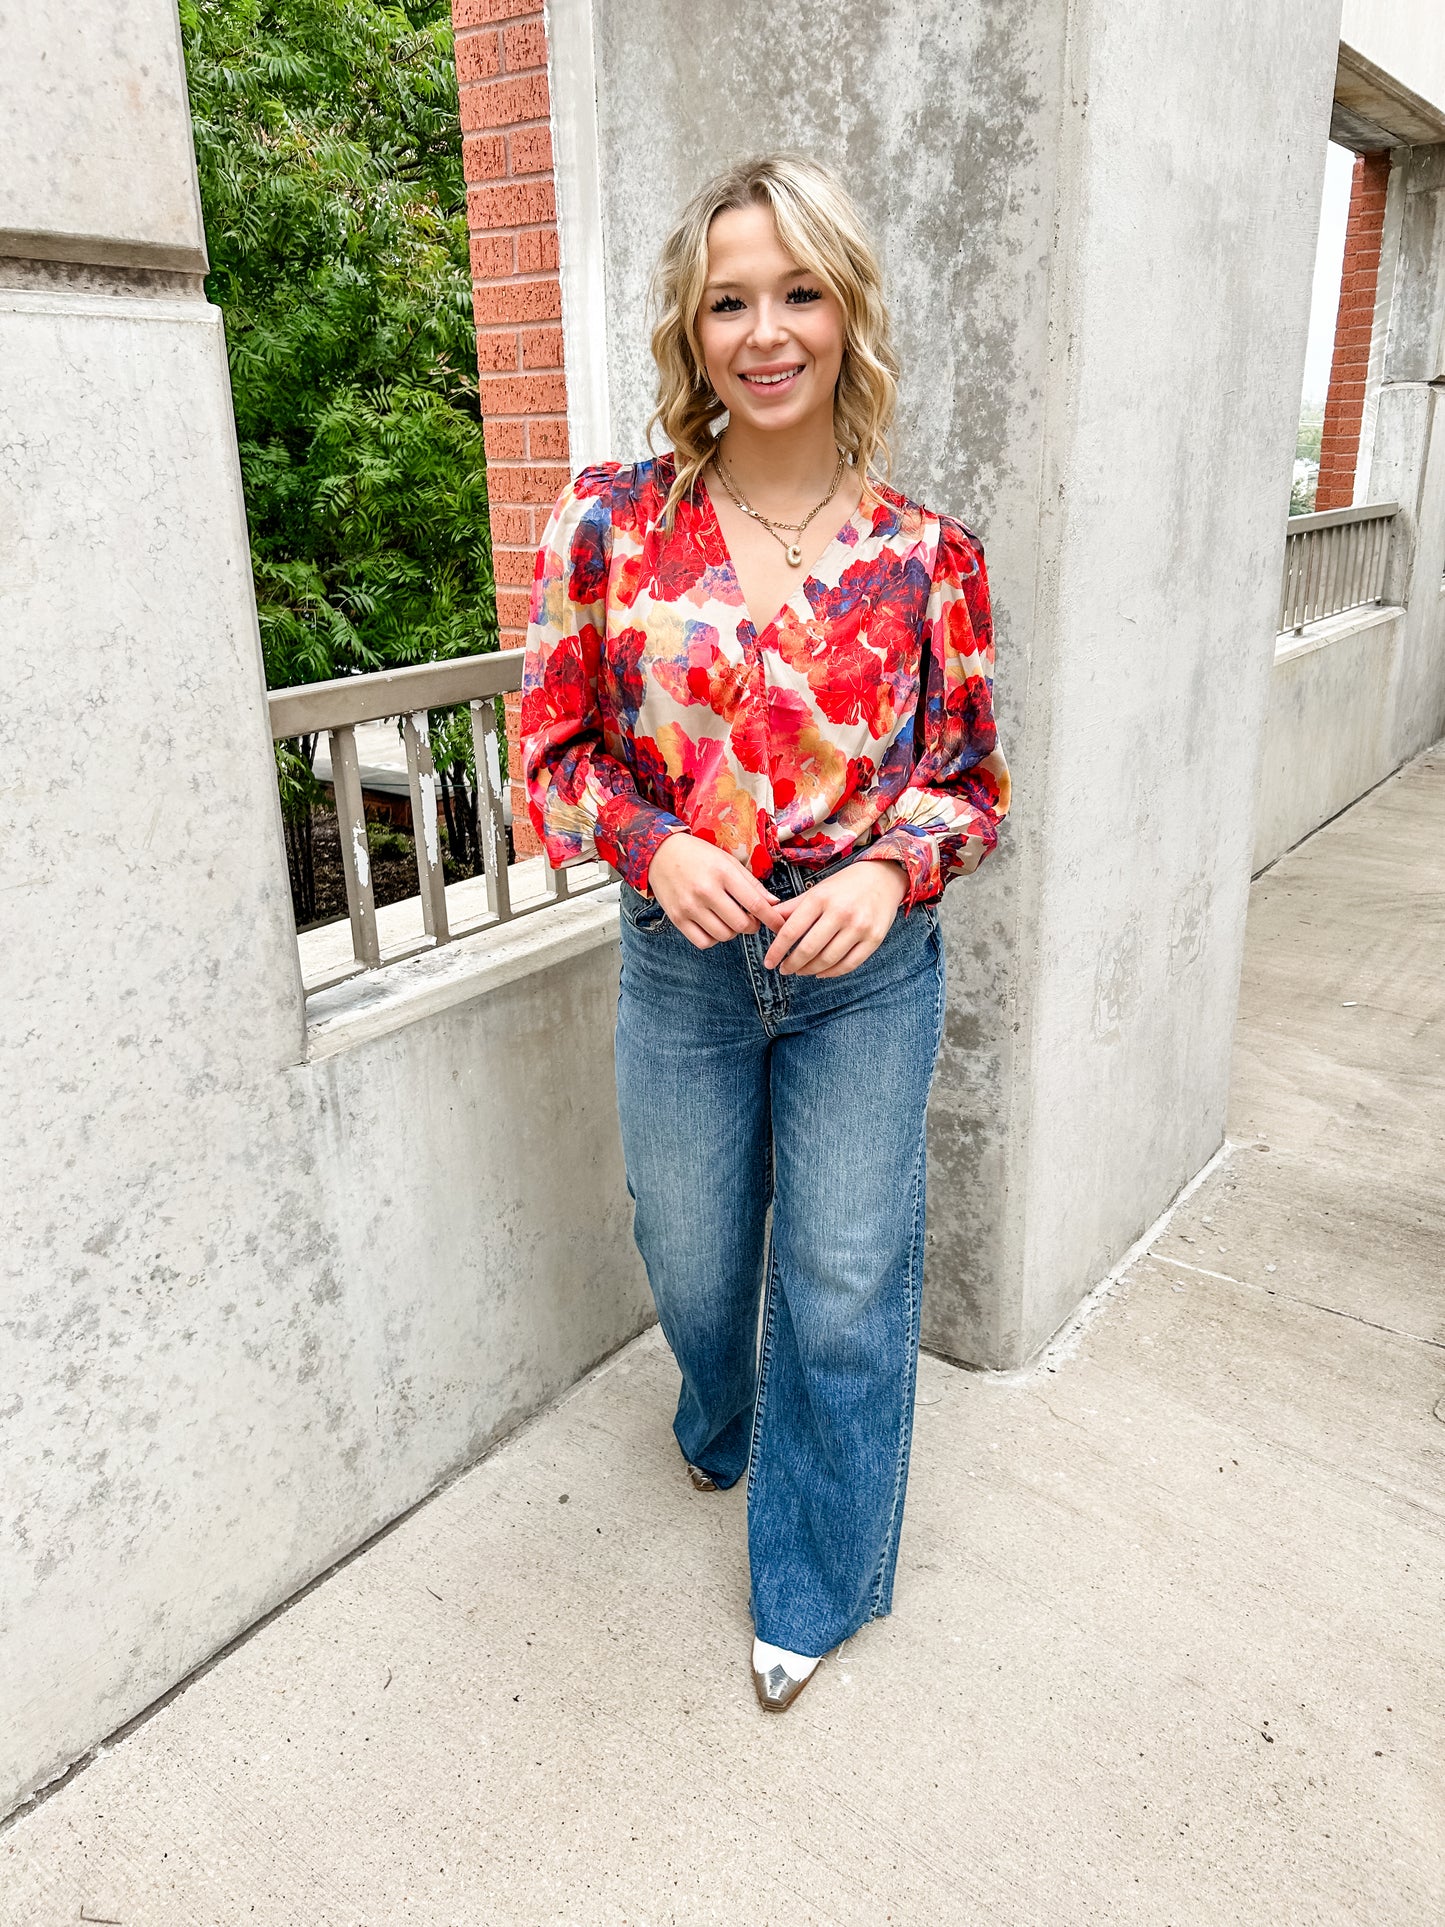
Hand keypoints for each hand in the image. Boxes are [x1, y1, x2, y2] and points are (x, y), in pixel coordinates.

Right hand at [646, 833, 785, 947]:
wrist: (660, 853)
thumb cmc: (699, 855)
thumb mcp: (728, 861)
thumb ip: (752, 884)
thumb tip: (773, 904)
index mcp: (723, 873)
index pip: (755, 904)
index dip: (772, 919)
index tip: (780, 926)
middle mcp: (706, 891)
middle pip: (741, 925)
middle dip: (752, 926)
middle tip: (751, 919)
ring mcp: (690, 906)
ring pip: (723, 936)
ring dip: (733, 932)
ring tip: (729, 919)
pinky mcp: (677, 918)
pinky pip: (703, 942)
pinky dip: (713, 939)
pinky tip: (713, 926)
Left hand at [762, 860, 907, 976]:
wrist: (884, 877)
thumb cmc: (845, 885)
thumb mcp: (817, 890)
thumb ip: (792, 907)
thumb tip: (767, 920)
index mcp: (821, 898)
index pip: (791, 931)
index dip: (776, 950)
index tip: (769, 962)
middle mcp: (840, 912)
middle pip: (808, 949)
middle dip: (791, 964)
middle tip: (784, 969)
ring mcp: (859, 927)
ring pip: (828, 960)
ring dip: (809, 970)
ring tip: (800, 970)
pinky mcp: (874, 938)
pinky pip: (849, 964)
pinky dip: (831, 972)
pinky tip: (820, 972)